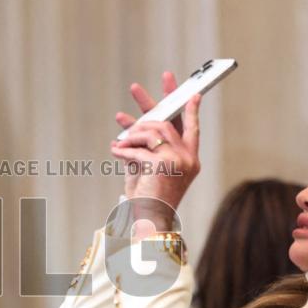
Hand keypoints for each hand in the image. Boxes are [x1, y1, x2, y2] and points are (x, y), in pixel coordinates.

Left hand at [110, 71, 201, 225]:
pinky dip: (124, 149)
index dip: (191, 110)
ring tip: (120, 140)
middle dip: (148, 104)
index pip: (192, 129)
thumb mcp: (147, 168)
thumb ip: (145, 148)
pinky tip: (115, 150)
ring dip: (132, 133)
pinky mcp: (163, 164)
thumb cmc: (148, 198)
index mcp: (190, 160)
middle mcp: (188, 158)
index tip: (191, 93)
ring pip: (152, 131)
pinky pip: (138, 148)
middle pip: (167, 122)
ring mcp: (178, 160)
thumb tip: (131, 127)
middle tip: (134, 87)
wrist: (149, 220)